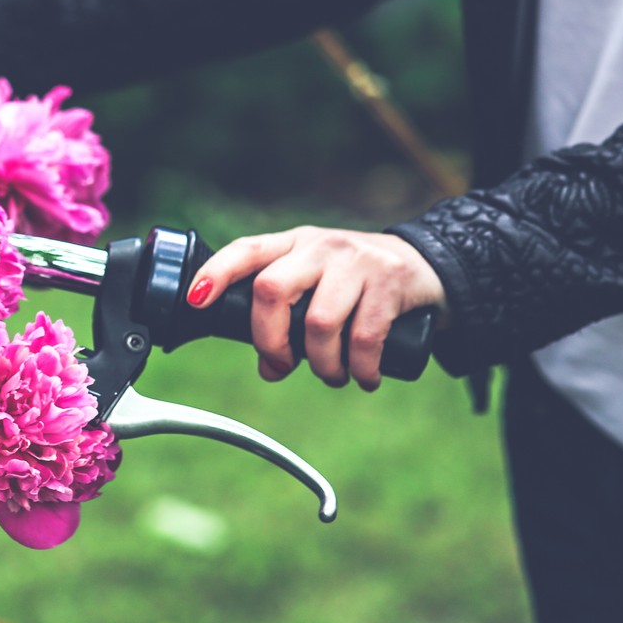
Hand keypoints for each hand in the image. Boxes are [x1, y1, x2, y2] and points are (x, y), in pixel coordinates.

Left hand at [186, 227, 447, 391]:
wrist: (426, 265)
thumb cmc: (356, 283)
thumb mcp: (317, 288)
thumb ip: (288, 322)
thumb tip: (269, 369)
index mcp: (293, 245)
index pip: (246, 251)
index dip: (216, 273)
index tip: (196, 300)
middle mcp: (319, 246)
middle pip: (272, 289)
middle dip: (269, 339)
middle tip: (282, 364)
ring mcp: (355, 260)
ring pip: (319, 322)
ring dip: (322, 364)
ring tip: (333, 376)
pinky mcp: (390, 280)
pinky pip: (364, 337)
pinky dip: (360, 369)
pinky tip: (364, 378)